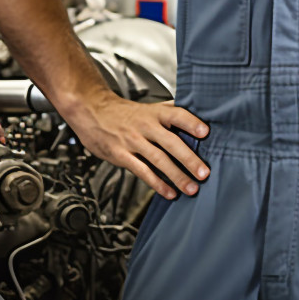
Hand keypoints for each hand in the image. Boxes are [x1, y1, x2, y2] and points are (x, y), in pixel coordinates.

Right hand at [64, 90, 209, 200]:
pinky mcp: (121, 156)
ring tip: (191, 188)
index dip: (191, 123)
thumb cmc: (124, 112)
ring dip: (176, 175)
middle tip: (204, 172)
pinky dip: (157, 183)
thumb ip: (170, 110)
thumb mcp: (148, 107)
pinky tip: (169, 192)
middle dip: (189, 159)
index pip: (176, 114)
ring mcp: (133, 141)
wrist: (92, 112)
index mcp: (155, 113)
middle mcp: (146, 126)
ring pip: (158, 160)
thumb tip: (196, 112)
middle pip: (171, 142)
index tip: (205, 133)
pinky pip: (142, 171)